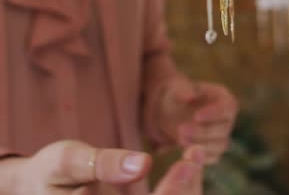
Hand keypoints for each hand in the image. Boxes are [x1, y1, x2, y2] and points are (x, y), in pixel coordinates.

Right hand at [0, 140, 203, 194]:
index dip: (171, 194)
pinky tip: (190, 162)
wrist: (36, 187)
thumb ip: (102, 164)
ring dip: (188, 187)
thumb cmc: (48, 173)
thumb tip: (141, 164)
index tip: (187, 164)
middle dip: (185, 189)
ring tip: (195, 153)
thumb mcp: (68, 161)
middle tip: (196, 153)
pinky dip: (180, 187)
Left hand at [160, 81, 238, 163]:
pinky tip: (185, 154)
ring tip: (180, 140)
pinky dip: (201, 157)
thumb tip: (189, 97)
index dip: (215, 113)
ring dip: (201, 146)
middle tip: (181, 130)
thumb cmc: (178, 95)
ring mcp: (223, 135)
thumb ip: (183, 91)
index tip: (196, 116)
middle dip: (203, 132)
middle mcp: (228, 119)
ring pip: (221, 145)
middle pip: (224, 129)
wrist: (173, 110)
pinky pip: (214, 157)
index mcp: (224, 99)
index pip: (228, 107)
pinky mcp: (215, 149)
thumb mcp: (178, 89)